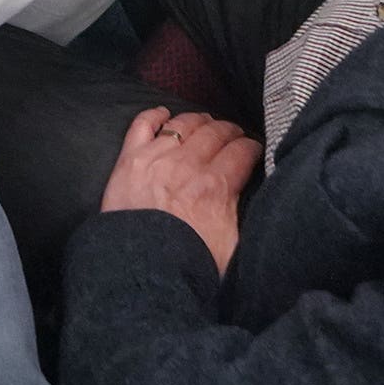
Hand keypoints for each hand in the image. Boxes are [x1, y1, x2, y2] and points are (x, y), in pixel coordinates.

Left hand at [99, 107, 258, 272]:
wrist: (141, 270)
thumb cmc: (188, 262)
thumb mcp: (232, 245)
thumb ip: (242, 214)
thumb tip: (253, 196)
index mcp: (216, 187)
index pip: (242, 151)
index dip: (252, 147)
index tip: (253, 150)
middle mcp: (188, 165)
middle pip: (215, 132)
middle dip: (229, 131)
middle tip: (233, 136)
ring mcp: (156, 158)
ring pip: (184, 124)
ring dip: (199, 121)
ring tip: (206, 124)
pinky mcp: (130, 159)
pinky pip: (143, 124)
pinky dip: (155, 115)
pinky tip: (164, 114)